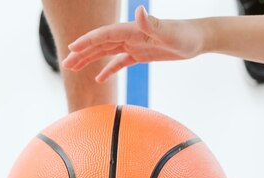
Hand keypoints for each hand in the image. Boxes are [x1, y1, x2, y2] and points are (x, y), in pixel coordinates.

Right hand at [62, 6, 204, 82]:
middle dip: (82, 53)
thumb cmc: (186, 35)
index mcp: (132, 29)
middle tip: (65, 64)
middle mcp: (130, 35)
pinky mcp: (140, 54)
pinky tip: (99, 79)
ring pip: (106, 52)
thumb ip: (152, 24)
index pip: (104, 35)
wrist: (198, 39)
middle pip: (100, 44)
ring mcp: (134, 44)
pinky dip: (108, 69)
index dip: (87, 41)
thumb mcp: (170, 33)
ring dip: (89, 60)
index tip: (72, 49)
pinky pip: (120, 62)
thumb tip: (138, 11)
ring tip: (73, 69)